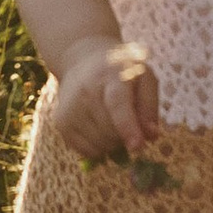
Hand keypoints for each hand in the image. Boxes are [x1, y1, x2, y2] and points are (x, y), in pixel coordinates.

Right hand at [51, 39, 160, 165]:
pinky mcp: (61, 121)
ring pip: (99, 145)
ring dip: (113, 143)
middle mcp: (86, 90)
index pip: (117, 104)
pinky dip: (99, 148)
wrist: (83, 60)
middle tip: (129, 124)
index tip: (137, 146)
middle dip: (125, 136)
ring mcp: (70, 107)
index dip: (127, 126)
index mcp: (111, 75)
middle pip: (110, 131)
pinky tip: (99, 129)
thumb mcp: (144, 78)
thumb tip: (151, 135)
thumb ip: (150, 106)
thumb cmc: (121, 73)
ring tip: (113, 123)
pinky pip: (86, 151)